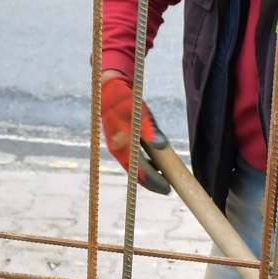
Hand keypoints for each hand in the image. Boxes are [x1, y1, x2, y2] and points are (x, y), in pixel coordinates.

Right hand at [98, 71, 169, 192]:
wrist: (110, 89)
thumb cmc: (126, 101)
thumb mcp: (140, 114)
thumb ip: (150, 131)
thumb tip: (161, 145)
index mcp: (122, 146)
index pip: (139, 171)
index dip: (154, 181)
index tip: (167, 189)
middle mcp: (119, 150)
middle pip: (136, 174)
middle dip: (152, 182)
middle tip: (167, 190)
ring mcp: (118, 146)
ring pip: (134, 167)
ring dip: (149, 174)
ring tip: (164, 179)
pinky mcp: (120, 141)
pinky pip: (133, 159)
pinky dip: (144, 164)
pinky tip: (155, 164)